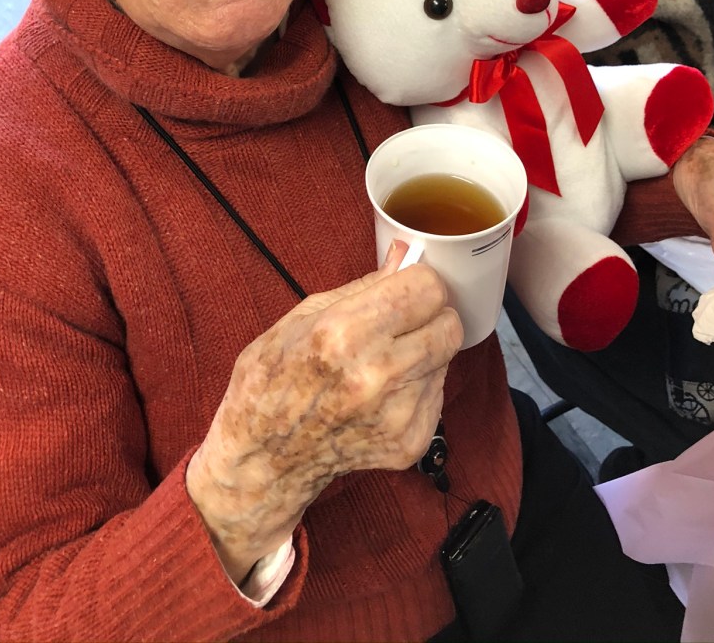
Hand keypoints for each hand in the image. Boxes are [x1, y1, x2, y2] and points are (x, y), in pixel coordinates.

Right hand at [185, 241, 461, 583]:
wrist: (264, 459)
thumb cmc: (272, 381)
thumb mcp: (302, 317)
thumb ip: (363, 286)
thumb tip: (404, 255)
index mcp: (344, 332)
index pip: (427, 289)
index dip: (418, 282)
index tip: (404, 287)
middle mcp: (378, 374)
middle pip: (449, 323)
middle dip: (429, 315)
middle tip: (401, 321)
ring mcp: (398, 413)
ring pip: (447, 357)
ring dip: (423, 351)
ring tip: (382, 361)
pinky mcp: (411, 442)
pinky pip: (437, 393)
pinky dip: (417, 386)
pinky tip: (382, 393)